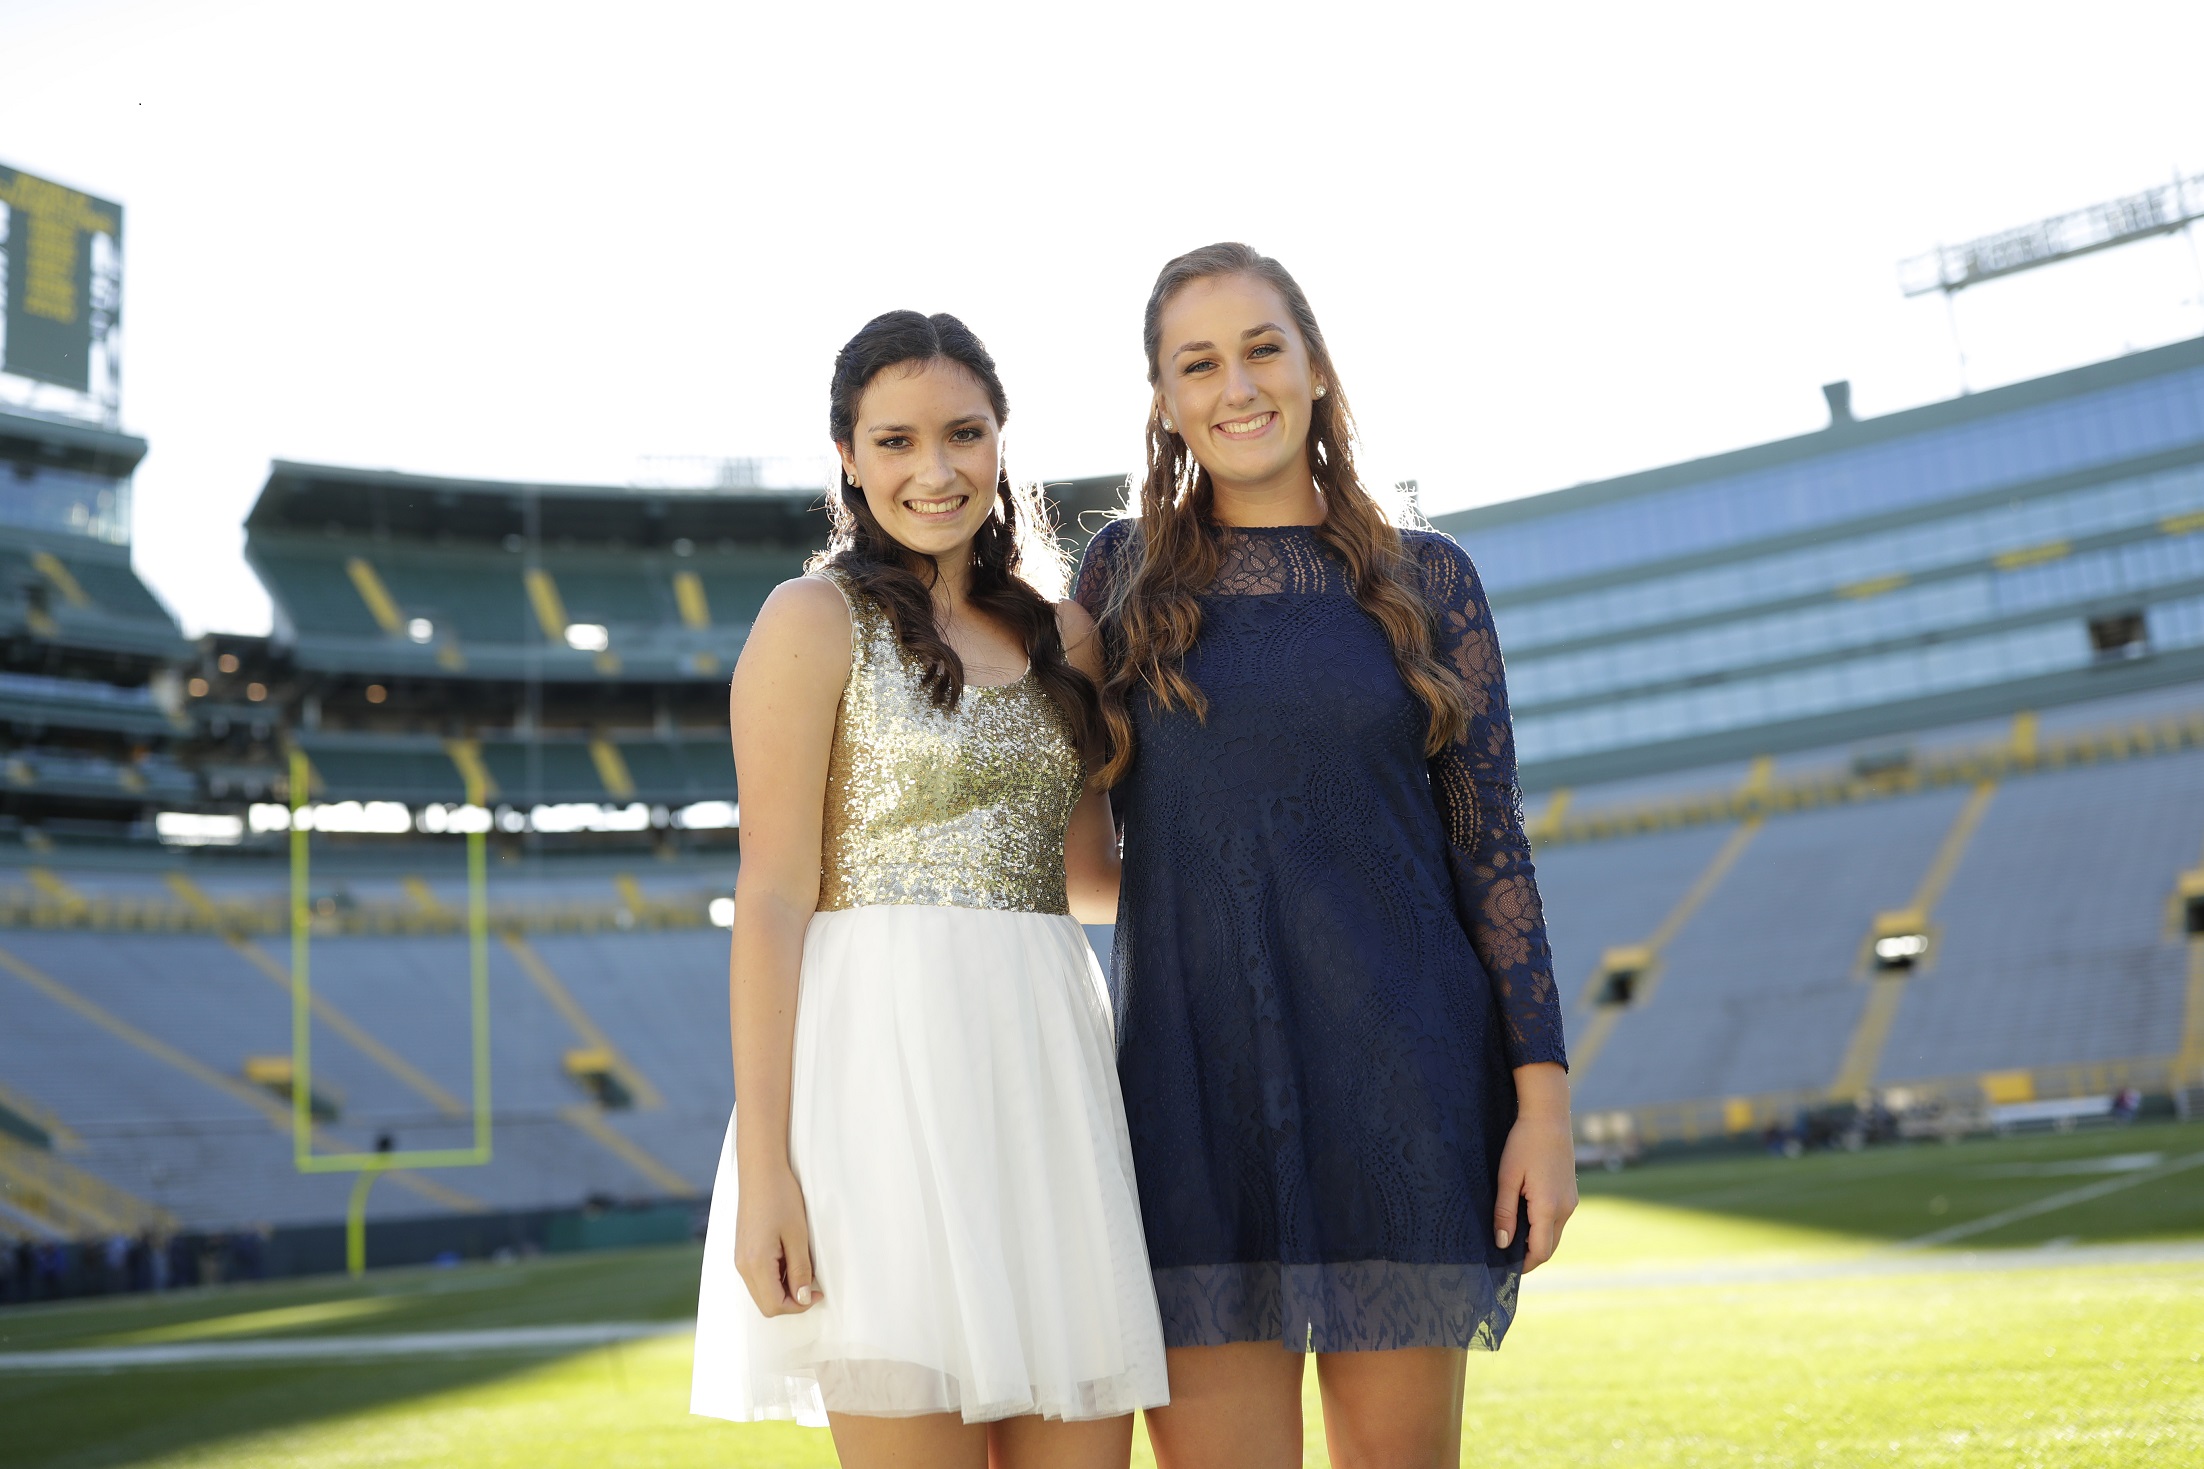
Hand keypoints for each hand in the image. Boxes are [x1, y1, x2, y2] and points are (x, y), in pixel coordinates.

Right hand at [734, 1165, 822, 1315]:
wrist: (761, 1172)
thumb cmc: (781, 1198)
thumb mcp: (798, 1235)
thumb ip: (800, 1270)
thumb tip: (802, 1299)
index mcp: (755, 1263)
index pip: (774, 1306)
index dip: (798, 1305)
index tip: (817, 1291)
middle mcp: (742, 1266)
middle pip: (766, 1304)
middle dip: (791, 1300)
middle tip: (811, 1282)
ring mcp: (740, 1259)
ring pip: (761, 1292)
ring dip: (783, 1289)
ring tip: (801, 1266)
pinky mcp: (742, 1252)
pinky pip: (758, 1278)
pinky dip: (775, 1278)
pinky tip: (789, 1258)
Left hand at [1494, 1063, 1576, 1272]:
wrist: (1549, 1117)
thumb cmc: (1523, 1144)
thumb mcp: (1507, 1178)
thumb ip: (1504, 1212)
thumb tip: (1502, 1243)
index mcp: (1549, 1207)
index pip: (1540, 1251)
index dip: (1524, 1264)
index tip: (1505, 1268)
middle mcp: (1565, 1209)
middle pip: (1550, 1247)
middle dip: (1530, 1256)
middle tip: (1505, 1256)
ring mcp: (1571, 1201)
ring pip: (1555, 1233)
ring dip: (1537, 1240)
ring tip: (1511, 1237)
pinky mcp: (1571, 1193)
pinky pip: (1558, 1219)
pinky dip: (1543, 1227)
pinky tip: (1524, 1217)